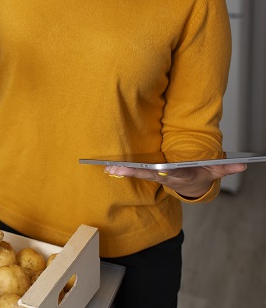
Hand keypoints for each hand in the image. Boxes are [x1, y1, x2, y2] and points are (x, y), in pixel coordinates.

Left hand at [104, 163, 247, 198]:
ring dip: (123, 172)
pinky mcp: (150, 175)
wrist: (194, 186)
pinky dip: (122, 171)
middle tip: (117, 169)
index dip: (166, 172)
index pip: (172, 174)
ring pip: (139, 175)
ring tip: (108, 168)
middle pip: (149, 175)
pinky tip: (109, 169)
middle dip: (134, 173)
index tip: (159, 170)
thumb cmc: (202, 173)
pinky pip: (135, 173)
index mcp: (181, 175)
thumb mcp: (215, 170)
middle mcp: (166, 178)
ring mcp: (157, 178)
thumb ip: (227, 168)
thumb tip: (243, 165)